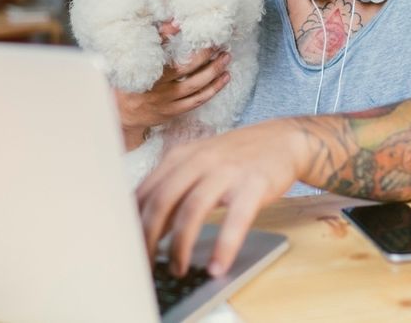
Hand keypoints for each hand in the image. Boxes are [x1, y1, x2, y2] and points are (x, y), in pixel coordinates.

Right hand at [113, 21, 230, 149]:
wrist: (123, 114)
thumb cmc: (129, 83)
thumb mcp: (134, 61)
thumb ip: (154, 41)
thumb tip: (175, 24)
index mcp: (147, 72)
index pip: (164, 52)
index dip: (178, 40)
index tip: (197, 31)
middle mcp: (158, 87)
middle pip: (187, 69)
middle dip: (206, 55)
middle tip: (219, 43)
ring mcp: (168, 101)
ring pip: (196, 86)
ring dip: (214, 71)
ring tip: (226, 58)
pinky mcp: (174, 111)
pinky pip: (197, 100)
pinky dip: (213, 89)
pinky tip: (224, 78)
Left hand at [136, 120, 307, 276]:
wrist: (282, 139)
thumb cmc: (235, 158)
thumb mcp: (198, 165)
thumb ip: (174, 191)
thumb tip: (147, 229)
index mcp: (179, 156)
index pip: (145, 192)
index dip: (132, 224)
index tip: (127, 250)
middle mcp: (199, 160)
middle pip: (161, 201)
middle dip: (149, 238)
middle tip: (146, 267)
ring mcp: (226, 171)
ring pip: (192, 210)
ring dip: (180, 246)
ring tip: (178, 270)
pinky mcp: (253, 185)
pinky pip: (235, 220)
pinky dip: (223, 247)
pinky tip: (216, 267)